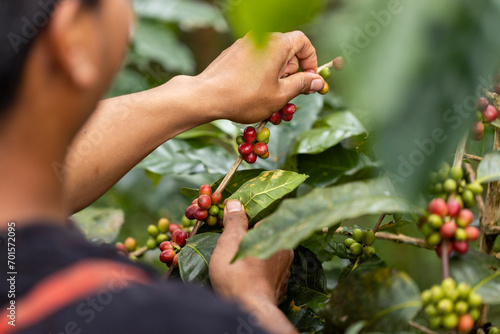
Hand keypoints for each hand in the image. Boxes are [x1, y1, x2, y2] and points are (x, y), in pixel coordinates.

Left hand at [196, 31, 324, 123]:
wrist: (206, 96)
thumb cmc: (246, 97)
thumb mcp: (280, 95)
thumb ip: (302, 85)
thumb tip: (318, 81)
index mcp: (277, 44)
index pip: (303, 42)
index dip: (310, 61)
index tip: (308, 80)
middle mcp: (261, 38)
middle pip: (286, 51)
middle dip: (291, 73)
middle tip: (286, 94)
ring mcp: (244, 44)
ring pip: (269, 58)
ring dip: (275, 77)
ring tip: (267, 97)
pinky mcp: (232, 53)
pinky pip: (254, 61)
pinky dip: (259, 74)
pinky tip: (251, 93)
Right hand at [210, 200, 296, 333]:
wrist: (251, 312)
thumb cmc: (237, 275)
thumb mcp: (230, 242)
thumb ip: (235, 221)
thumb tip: (235, 203)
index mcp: (277, 233)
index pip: (265, 214)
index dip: (248, 214)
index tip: (234, 216)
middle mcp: (286, 249)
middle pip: (266, 234)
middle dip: (251, 235)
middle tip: (232, 239)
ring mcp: (285, 269)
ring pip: (268, 253)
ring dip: (255, 253)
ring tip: (237, 258)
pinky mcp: (280, 285)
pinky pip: (269, 270)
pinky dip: (258, 269)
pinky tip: (246, 273)